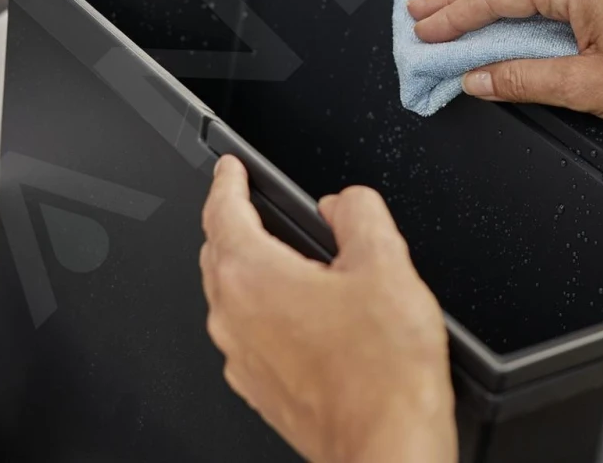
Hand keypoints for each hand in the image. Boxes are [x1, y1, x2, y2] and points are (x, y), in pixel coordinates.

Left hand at [200, 157, 455, 462]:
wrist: (386, 446)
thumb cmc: (383, 374)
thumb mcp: (386, 264)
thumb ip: (360, 214)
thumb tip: (345, 203)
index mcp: (253, 277)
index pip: (222, 211)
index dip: (227, 181)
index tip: (230, 168)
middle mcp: (234, 318)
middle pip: (217, 253)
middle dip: (232, 222)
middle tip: (251, 203)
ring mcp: (242, 358)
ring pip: (228, 297)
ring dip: (247, 269)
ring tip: (285, 257)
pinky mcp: (259, 389)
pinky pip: (246, 335)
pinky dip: (262, 312)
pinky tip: (301, 314)